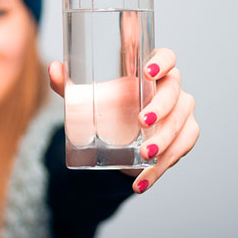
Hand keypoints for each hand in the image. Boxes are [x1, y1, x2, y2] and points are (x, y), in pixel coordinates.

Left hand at [47, 48, 199, 193]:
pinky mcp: (184, 135)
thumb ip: (69, 84)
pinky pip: (180, 149)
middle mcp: (172, 88)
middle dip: (161, 108)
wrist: (119, 139)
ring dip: (164, 141)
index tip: (148, 72)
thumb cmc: (109, 108)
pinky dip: (162, 167)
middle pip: (174, 92)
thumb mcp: (87, 97)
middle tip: (141, 122)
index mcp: (152, 71)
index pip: (167, 57)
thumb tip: (53, 68)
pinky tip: (143, 180)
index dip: (162, 62)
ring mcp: (181, 112)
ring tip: (144, 156)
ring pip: (181, 123)